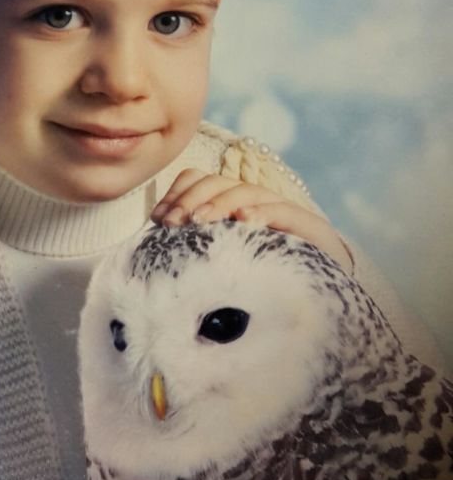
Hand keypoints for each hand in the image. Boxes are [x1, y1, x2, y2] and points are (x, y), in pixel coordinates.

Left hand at [151, 170, 352, 273]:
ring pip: (245, 192)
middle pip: (217, 183)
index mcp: (231, 207)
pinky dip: (260, 212)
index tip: (157, 219)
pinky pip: (282, 212)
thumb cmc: (266, 282)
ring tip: (199, 220)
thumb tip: (153, 251)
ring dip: (218, 204)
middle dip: (189, 199)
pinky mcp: (308, 227)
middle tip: (171, 223)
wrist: (326, 297)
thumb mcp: (225, 266)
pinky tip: (243, 221)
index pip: (200, 181)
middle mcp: (253, 203)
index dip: (177, 194)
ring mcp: (280, 212)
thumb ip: (196, 253)